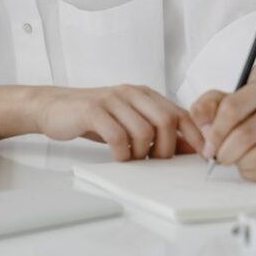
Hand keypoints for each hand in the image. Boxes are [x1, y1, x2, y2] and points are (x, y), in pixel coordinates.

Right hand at [35, 84, 206, 161]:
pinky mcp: (93, 111)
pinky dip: (122, 154)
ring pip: (144, 131)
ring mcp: (112, 100)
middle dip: (166, 150)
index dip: (195, 136)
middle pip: (166, 121)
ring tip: (132, 159)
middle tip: (154, 163)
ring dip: (142, 154)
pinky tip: (117, 157)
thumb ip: (156, 130)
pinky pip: (118, 136)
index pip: (181, 113)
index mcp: (145, 94)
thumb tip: (189, 147)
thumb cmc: (94, 117)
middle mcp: (132, 93)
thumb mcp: (128, 120)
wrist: (54, 107)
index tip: (201, 157)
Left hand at [188, 79, 255, 181]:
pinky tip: (246, 165)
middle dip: (224, 152)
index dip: (215, 131)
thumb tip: (205, 132)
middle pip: (245, 135)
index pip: (232, 109)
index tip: (208, 145)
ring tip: (233, 159)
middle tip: (218, 156)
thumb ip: (205, 109)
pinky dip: (251, 174)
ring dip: (238, 163)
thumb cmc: (249, 106)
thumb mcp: (223, 97)